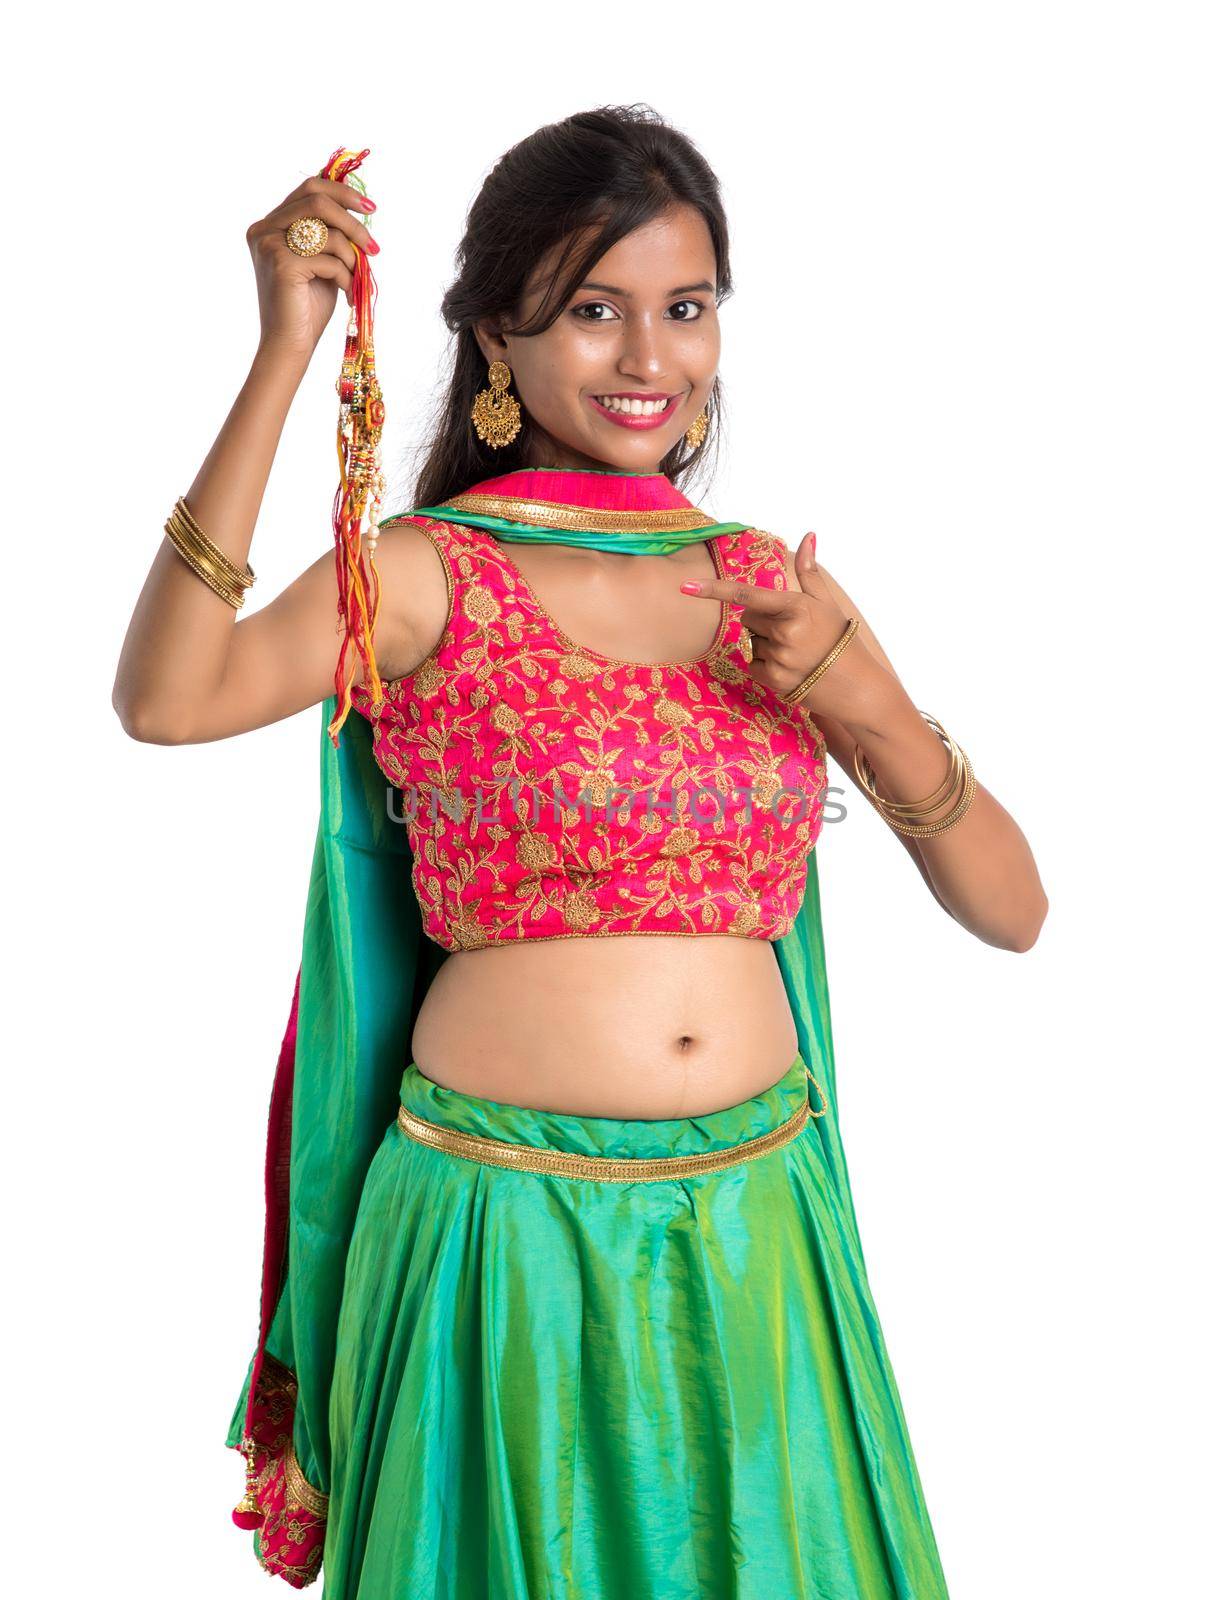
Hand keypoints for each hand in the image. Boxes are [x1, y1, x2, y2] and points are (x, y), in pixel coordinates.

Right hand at [246, 174, 379, 364]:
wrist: (290, 343)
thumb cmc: (307, 305)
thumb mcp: (321, 260)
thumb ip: (329, 232)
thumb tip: (357, 206)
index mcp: (270, 224)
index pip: (309, 188)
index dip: (342, 192)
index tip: (369, 207)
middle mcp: (264, 229)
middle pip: (317, 200)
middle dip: (353, 222)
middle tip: (373, 246)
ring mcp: (270, 244)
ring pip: (328, 232)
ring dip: (352, 257)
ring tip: (357, 279)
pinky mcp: (282, 263)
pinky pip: (329, 260)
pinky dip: (345, 277)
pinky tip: (346, 294)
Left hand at [680, 531, 890, 725]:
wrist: (856, 686)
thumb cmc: (838, 639)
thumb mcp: (826, 603)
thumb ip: (809, 572)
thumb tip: (808, 535)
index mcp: (796, 607)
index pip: (747, 595)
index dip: (714, 590)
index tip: (686, 586)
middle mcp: (785, 632)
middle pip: (747, 619)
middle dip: (762, 622)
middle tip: (792, 633)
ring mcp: (778, 657)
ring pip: (751, 642)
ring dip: (765, 645)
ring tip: (795, 653)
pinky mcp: (773, 680)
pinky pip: (752, 665)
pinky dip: (766, 666)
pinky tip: (789, 669)